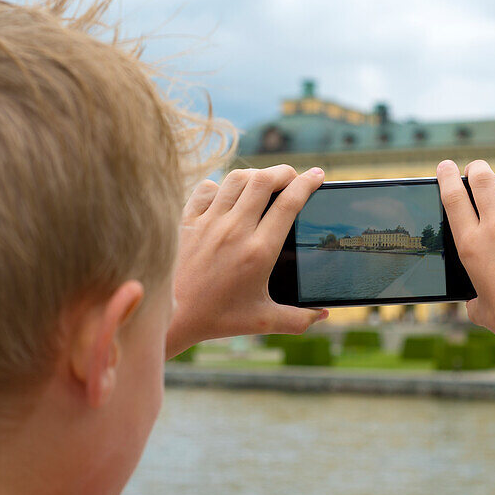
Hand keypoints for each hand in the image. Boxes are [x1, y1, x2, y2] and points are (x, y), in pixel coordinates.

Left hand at [165, 165, 327, 355]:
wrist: (170, 317)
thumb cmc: (217, 320)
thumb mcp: (263, 322)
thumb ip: (298, 319)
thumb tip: (323, 314)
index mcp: (259, 251)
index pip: (289, 204)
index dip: (307, 183)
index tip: (317, 175)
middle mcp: (235, 230)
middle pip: (264, 180)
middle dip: (284, 171)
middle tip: (292, 176)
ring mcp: (208, 222)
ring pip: (236, 179)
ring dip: (255, 175)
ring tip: (263, 183)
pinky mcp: (187, 221)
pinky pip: (207, 189)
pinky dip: (221, 187)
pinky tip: (226, 196)